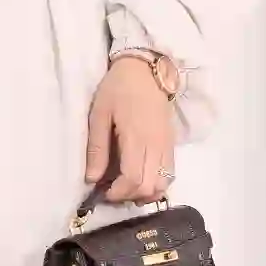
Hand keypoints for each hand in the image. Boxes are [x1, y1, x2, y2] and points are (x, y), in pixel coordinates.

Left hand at [84, 57, 174, 203]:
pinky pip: (170, 174)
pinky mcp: (172, 145)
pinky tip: (141, 179)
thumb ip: (97, 148)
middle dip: (130, 196)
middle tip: (113, 190)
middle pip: (150, 187)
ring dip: (145, 193)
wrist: (146, 70)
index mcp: (136, 137)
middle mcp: (156, 145)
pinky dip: (156, 184)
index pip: (133, 179)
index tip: (104, 192)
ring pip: (163, 185)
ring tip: (127, 186)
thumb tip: (92, 179)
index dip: (118, 193)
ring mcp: (167, 146)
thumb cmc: (118, 89)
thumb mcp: (99, 114)